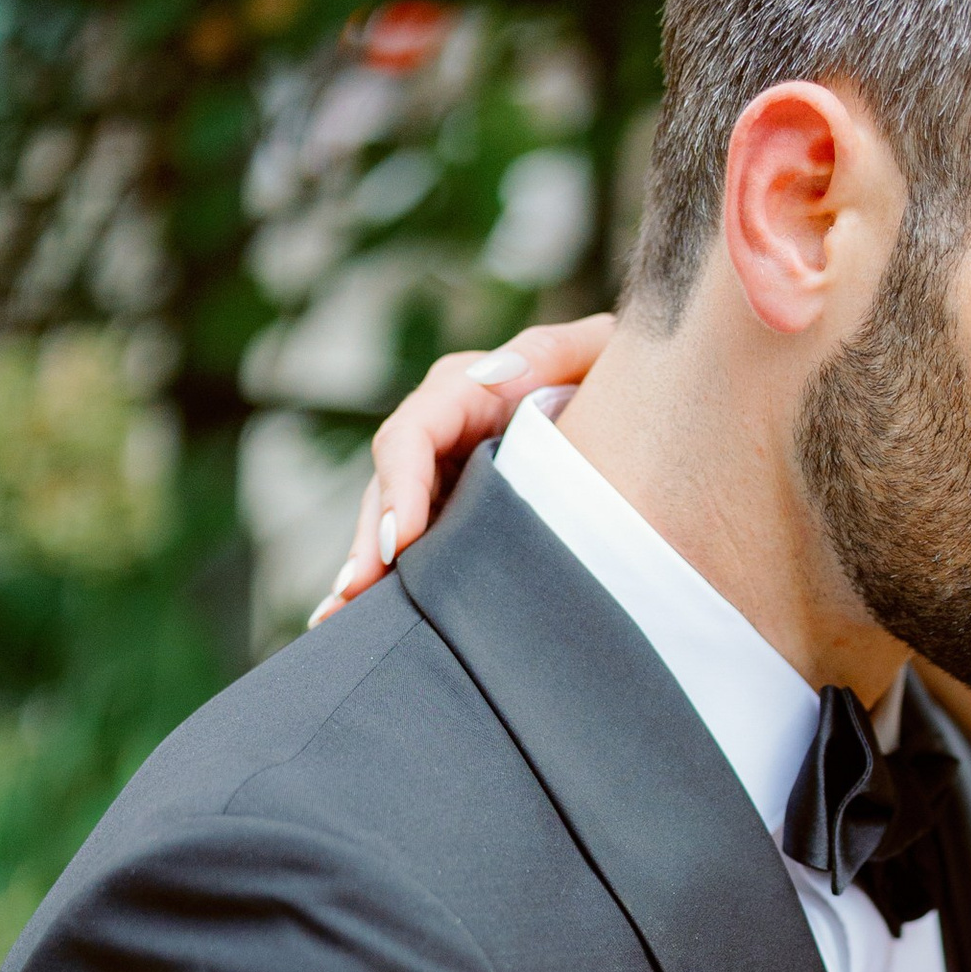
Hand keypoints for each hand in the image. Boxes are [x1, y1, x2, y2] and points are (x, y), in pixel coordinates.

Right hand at [310, 314, 617, 622]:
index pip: (411, 437)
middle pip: (389, 490)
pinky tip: (364, 620)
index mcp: (464, 390)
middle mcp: (440, 434)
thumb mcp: (589, 351)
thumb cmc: (606, 374)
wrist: (629, 409)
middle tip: (354, 595)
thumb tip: (504, 373)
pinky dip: (391, 584)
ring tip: (341, 616)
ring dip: (366, 572)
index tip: (396, 540)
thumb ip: (553, 352)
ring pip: (392, 525)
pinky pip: (417, 550)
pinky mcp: (454, 515)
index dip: (398, 489)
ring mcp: (443, 478)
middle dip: (369, 544)